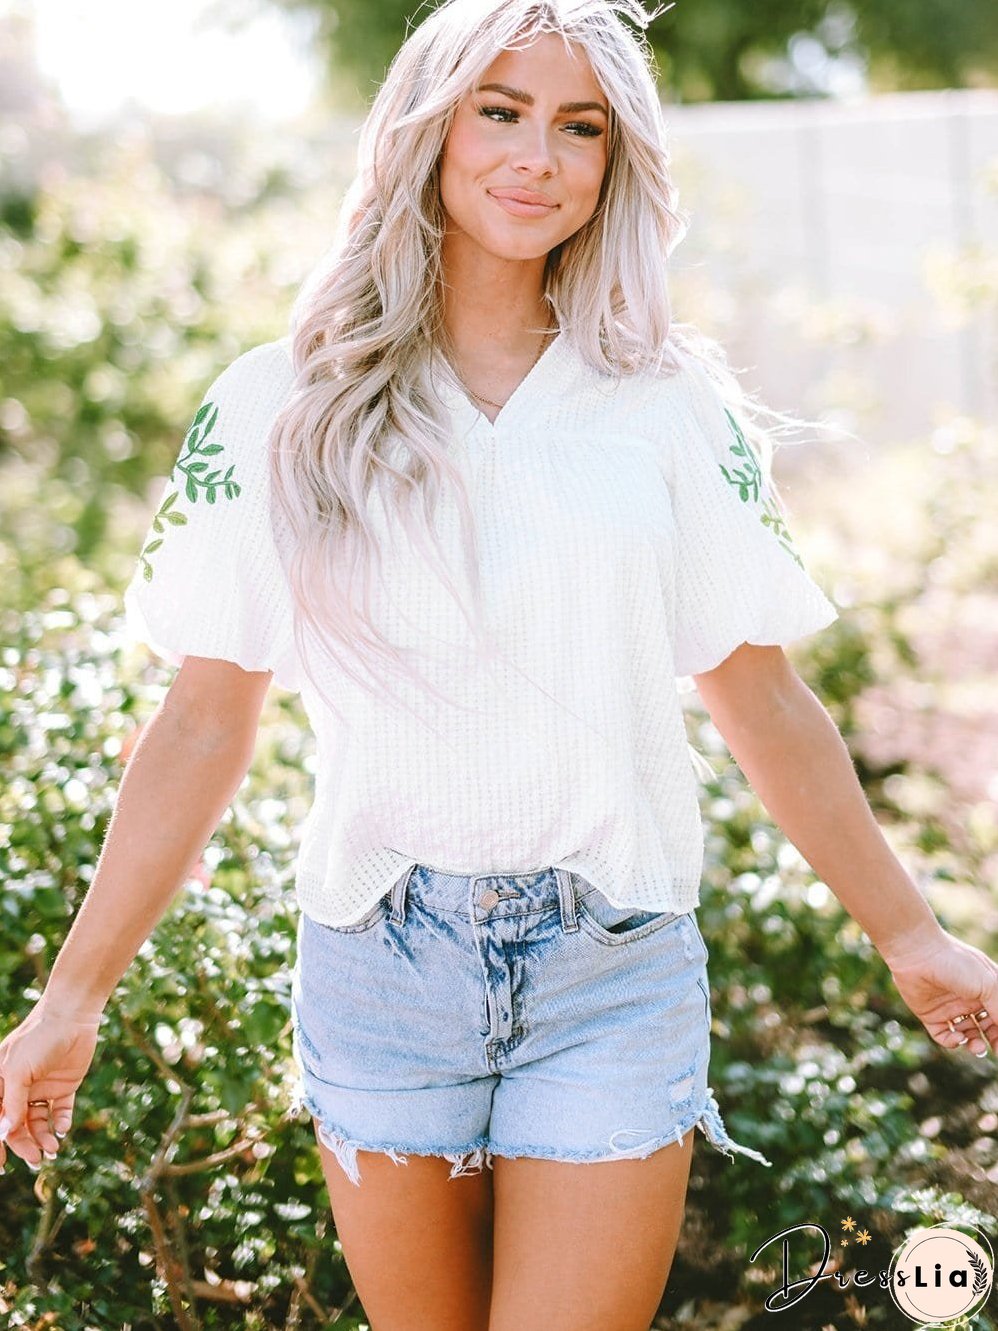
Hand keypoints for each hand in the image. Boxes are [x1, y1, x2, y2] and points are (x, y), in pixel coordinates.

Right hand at [0, 1003, 101, 1169]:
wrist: (72, 1016)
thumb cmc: (37, 1039)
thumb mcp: (17, 1072)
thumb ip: (10, 1103)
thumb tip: (4, 1133)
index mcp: (1, 1083)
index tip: (0, 1166)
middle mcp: (19, 1088)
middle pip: (17, 1125)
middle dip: (24, 1145)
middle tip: (36, 1160)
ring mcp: (41, 1087)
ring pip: (38, 1122)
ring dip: (43, 1137)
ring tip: (52, 1149)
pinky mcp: (64, 1085)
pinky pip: (61, 1111)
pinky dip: (61, 1122)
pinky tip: (63, 1128)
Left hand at [884, 929, 997, 1057]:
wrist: (918, 953)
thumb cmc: (957, 963)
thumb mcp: (988, 984)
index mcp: (985, 989)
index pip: (997, 1015)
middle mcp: (968, 999)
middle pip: (985, 1027)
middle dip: (992, 1040)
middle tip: (994, 1049)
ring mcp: (949, 1007)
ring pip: (967, 1034)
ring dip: (974, 1044)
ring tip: (977, 1047)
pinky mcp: (930, 1014)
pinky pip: (943, 1035)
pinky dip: (952, 1042)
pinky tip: (957, 1037)